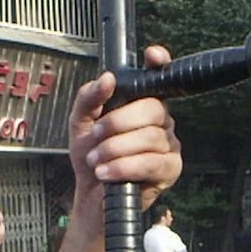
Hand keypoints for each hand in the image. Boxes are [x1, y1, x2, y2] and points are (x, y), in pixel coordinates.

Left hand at [71, 46, 181, 210]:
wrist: (91, 196)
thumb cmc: (90, 157)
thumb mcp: (80, 123)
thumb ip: (88, 98)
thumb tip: (106, 79)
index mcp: (141, 104)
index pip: (157, 78)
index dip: (160, 64)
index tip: (152, 56)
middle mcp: (160, 121)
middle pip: (152, 109)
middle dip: (118, 123)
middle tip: (95, 136)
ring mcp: (168, 145)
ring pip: (149, 138)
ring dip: (115, 150)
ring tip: (96, 161)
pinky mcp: (170, 169)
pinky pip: (151, 162)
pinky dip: (124, 167)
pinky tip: (106, 172)